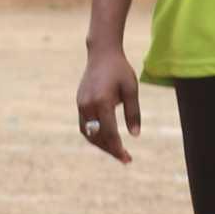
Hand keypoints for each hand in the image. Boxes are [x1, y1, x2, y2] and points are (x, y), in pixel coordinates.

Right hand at [75, 45, 140, 164]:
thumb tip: (135, 135)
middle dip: (110, 150)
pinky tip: (107, 139)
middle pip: (97, 137)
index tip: (127, 158)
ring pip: (89, 134)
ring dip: (101, 145)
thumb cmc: (120, 70)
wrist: (101, 55)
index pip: (109, 132)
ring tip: (117, 151)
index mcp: (102, 102)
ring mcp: (81, 106)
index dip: (118, 147)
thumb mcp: (132, 89)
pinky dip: (95, 135)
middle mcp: (88, 106)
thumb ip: (133, 112)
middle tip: (125, 159)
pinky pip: (85, 126)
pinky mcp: (79, 104)